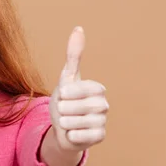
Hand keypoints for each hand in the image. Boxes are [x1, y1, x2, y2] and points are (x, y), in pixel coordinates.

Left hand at [49, 27, 108, 151]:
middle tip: (63, 110)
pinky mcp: (99, 137)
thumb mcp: (66, 77)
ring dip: (64, 122)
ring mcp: (103, 122)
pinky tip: (73, 132)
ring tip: (67, 121)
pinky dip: (70, 135)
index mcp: (97, 89)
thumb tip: (79, 28)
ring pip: (75, 122)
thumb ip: (74, 55)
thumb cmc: (64, 100)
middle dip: (63, 109)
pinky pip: (79, 136)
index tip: (64, 95)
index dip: (67, 93)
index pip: (79, 89)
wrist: (62, 127)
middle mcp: (104, 105)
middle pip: (75, 107)